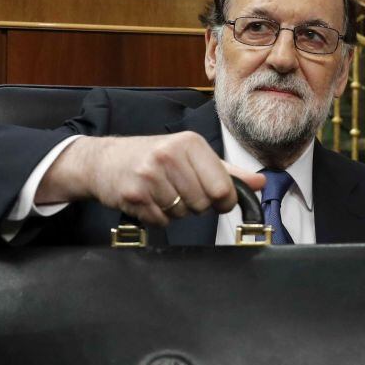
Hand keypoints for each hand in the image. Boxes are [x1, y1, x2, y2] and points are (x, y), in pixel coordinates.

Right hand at [36, 132, 264, 225]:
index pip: (222, 187)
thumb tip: (260, 183)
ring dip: (176, 211)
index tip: (216, 198)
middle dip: (196, 205)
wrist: (103, 161)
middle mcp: (169, 155)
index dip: (223, 201)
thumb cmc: (153, 157)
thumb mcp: (192, 156)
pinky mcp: (134, 194)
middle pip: (203, 204)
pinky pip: (162, 221)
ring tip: (162, 193)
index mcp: (189, 143)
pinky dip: (158, 217)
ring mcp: (149, 175)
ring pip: (183, 214)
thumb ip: (228, 171)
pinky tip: (149, 200)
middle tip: (180, 191)